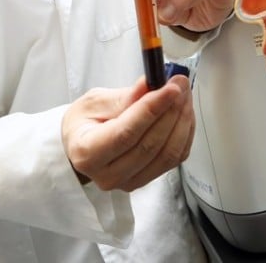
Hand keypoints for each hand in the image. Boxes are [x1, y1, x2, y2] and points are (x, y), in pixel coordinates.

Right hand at [62, 75, 193, 191]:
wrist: (81, 144)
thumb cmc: (84, 123)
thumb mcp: (95, 101)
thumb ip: (126, 96)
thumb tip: (151, 84)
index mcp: (88, 153)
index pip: (126, 133)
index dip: (152, 109)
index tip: (170, 88)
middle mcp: (107, 174)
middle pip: (150, 144)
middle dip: (171, 111)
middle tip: (180, 85)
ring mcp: (128, 181)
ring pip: (167, 154)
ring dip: (182, 121)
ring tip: (184, 96)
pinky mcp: (146, 180)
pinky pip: (174, 160)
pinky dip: (184, 134)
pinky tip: (183, 114)